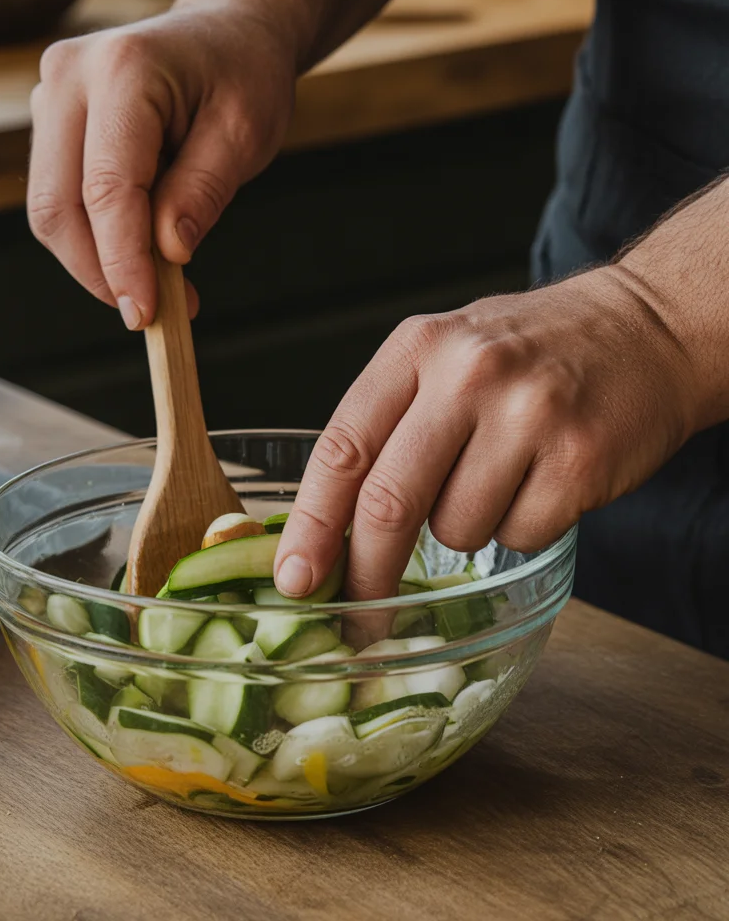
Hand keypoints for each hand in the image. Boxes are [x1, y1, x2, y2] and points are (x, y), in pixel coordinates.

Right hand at [27, 7, 294, 326]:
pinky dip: (96, 237)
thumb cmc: (244, 74)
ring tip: (162, 282)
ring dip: (97, 260)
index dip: (122, 260)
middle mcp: (68, 75)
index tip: (147, 312)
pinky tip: (143, 248)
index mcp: (122, 68)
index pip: (107, 187)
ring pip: (50, 208)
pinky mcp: (50, 122)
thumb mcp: (246, 132)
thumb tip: (166, 251)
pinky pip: (59, 197)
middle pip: (57, 204)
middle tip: (153, 313)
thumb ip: (203, 190)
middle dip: (100, 271)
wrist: (226, 31)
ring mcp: (49, 96)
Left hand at [274, 266, 697, 600]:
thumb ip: (390, 417)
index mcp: (420, 346)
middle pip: (390, 502)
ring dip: (464, 529)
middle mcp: (469, 375)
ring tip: (499, 475)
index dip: (311, 523)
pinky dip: (520, 528)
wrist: (646, 328)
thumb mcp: (446, 351)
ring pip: (456, 530)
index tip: (294, 577)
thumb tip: (328, 521)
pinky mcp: (579, 460)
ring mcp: (528, 416)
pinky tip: (541, 480)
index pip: (343, 446)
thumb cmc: (531, 349)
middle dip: (368, 573)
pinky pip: (519, 537)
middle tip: (362, 613)